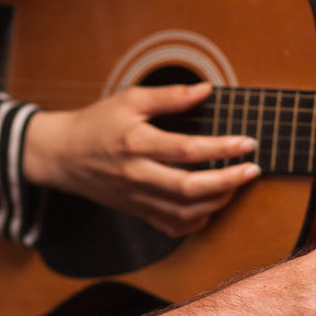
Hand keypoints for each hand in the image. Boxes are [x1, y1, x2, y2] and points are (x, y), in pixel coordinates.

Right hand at [23, 83, 259, 236]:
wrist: (62, 155)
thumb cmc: (97, 123)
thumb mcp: (129, 99)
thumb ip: (169, 96)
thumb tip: (205, 89)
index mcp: (136, 144)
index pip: (187, 150)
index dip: (222, 148)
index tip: (247, 142)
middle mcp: (138, 176)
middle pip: (189, 188)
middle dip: (228, 181)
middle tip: (253, 169)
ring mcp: (137, 199)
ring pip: (184, 212)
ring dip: (218, 200)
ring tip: (237, 183)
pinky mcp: (137, 212)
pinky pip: (172, 226)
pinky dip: (197, 220)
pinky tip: (211, 204)